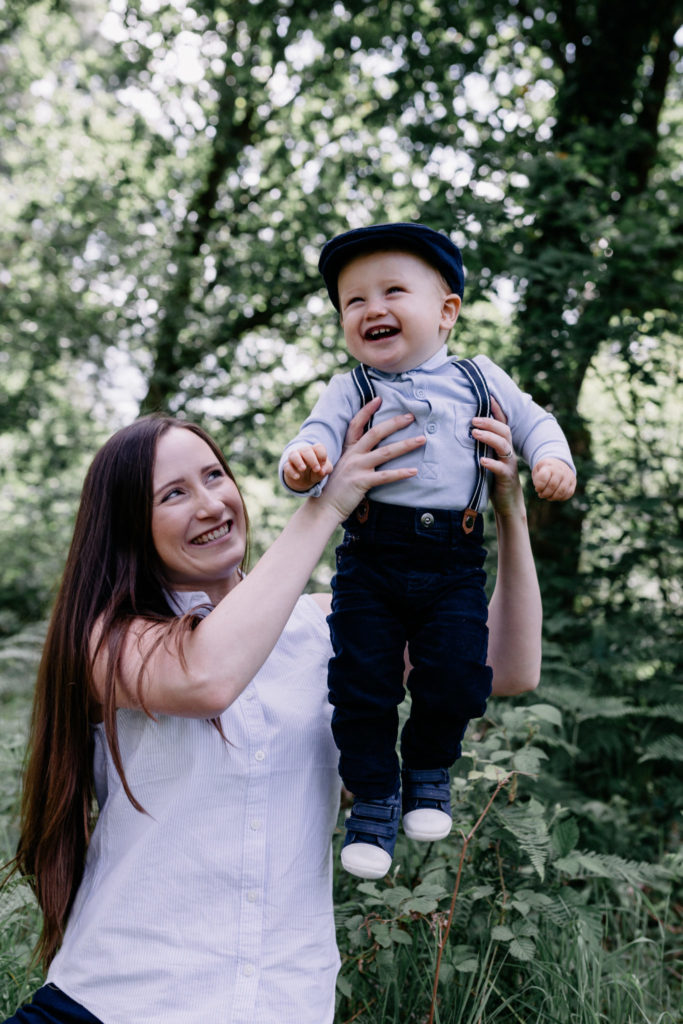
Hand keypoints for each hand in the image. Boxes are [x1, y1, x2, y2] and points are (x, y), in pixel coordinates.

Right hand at [283, 443, 332, 491]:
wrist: (304, 479)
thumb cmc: (316, 471)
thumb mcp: (324, 470)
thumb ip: (326, 469)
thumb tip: (321, 471)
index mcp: (315, 450)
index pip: (319, 448)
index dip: (322, 455)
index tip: (323, 463)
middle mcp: (303, 452)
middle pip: (306, 450)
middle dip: (312, 460)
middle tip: (317, 469)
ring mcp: (294, 458)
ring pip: (293, 455)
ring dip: (298, 461)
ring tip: (303, 469)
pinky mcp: (288, 467)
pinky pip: (287, 467)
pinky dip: (292, 472)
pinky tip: (297, 477)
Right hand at [318, 397, 425, 521]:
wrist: (324, 507)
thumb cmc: (334, 488)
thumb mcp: (341, 466)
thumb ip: (354, 457)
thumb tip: (371, 451)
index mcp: (347, 450)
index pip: (356, 424)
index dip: (367, 410)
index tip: (379, 399)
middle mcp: (353, 455)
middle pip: (376, 432)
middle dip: (395, 423)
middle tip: (411, 416)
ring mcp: (357, 468)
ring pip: (386, 452)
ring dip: (406, 444)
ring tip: (422, 439)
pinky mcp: (362, 482)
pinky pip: (386, 476)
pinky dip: (401, 473)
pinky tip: (414, 471)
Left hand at [471, 397, 522, 517]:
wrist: (508, 501)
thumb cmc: (493, 478)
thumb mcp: (487, 458)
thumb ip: (480, 446)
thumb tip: (462, 431)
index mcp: (503, 445)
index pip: (502, 423)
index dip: (497, 409)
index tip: (488, 396)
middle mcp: (508, 451)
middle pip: (504, 430)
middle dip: (489, 422)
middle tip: (473, 420)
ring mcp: (508, 463)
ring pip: (503, 445)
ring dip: (489, 438)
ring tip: (474, 434)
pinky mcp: (506, 477)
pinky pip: (501, 468)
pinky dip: (491, 463)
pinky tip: (481, 461)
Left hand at [532, 457, 575, 500]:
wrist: (557, 464)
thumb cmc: (545, 470)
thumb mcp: (537, 470)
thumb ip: (537, 479)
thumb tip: (540, 489)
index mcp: (549, 466)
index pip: (543, 478)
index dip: (539, 486)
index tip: (537, 489)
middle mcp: (560, 471)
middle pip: (552, 486)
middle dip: (545, 494)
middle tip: (541, 495)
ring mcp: (568, 476)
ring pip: (561, 491)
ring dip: (552, 497)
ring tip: (548, 497)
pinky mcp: (573, 482)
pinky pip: (568, 493)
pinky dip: (560, 498)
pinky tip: (555, 496)